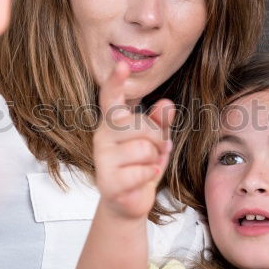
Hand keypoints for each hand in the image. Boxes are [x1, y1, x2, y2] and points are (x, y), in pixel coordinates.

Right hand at [93, 61, 173, 220]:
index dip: (116, 82)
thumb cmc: (140, 166)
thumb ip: (160, 122)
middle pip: (141, 125)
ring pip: (144, 148)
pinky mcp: (108, 181)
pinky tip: (141, 180)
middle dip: (157, 139)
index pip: (111, 98)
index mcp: (112, 123)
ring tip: (146, 167)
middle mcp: (102, 137)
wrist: (128, 202)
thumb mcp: (155, 141)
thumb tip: (166, 104)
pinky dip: (149, 176)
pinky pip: (142, 171)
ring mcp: (102, 159)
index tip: (122, 65)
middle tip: (152, 152)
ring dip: (153, 160)